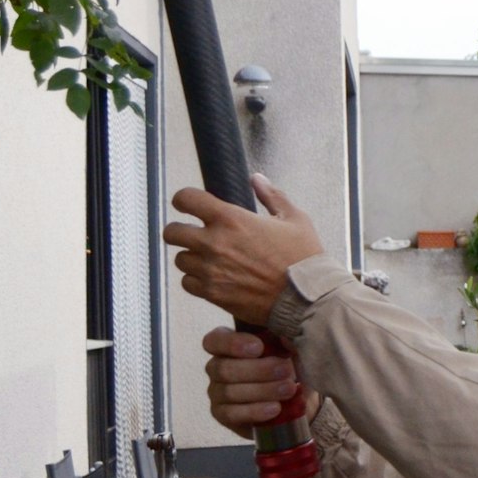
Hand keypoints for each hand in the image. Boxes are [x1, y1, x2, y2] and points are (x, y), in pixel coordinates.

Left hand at [163, 174, 322, 324]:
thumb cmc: (303, 259)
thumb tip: (257, 179)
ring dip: (191, 257)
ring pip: (180, 259)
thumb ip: (272, 196)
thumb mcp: (295, 219)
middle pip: (172, 232)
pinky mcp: (212, 293)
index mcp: (231, 219)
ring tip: (209, 259)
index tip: (187, 204)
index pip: (187, 199)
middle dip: (179, 230)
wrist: (306, 298)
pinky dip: (196, 280)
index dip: (183, 199)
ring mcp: (211, 270)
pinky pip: (187, 283)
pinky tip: (213, 278)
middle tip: (192, 234)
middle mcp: (214, 243)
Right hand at [202, 326, 319, 434]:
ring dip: (263, 390)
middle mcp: (217, 367)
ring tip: (289, 389)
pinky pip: (232, 414)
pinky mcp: (223, 415)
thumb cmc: (290, 366)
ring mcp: (217, 392)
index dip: (232, 344)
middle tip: (287, 370)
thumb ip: (283, 337)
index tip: (259, 347)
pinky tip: (275, 408)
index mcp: (228, 345)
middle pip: (224, 368)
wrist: (299, 399)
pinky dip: (256, 410)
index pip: (214, 341)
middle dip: (259, 370)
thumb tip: (286, 332)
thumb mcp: (290, 348)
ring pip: (229, 392)